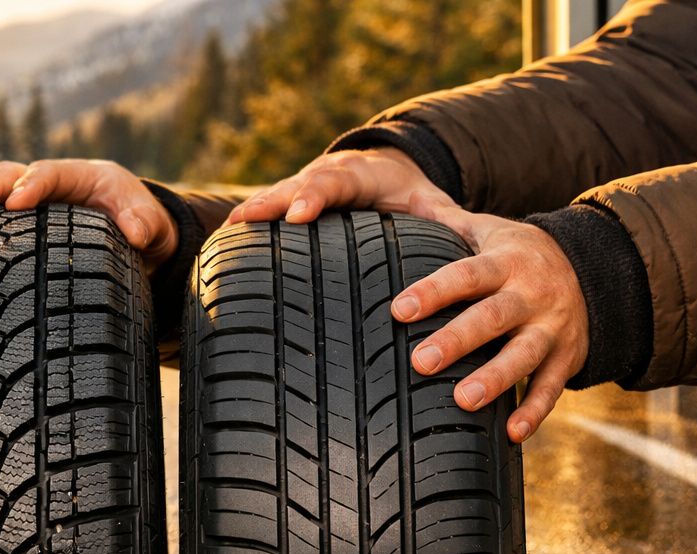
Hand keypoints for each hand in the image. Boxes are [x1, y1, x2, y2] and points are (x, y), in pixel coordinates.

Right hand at [0, 159, 178, 272]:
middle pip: (11, 175)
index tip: (17, 202)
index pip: (49, 173)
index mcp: (79, 176)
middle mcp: (49, 184)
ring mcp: (32, 203)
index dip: (32, 184)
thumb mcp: (153, 222)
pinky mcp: (22, 225)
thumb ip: (147, 223)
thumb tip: (137, 232)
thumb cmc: (142, 224)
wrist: (138, 236)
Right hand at [224, 147, 451, 225]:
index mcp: (359, 175)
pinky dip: (247, 222)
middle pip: (295, 186)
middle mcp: (325, 178)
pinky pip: (266, 210)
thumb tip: (473, 236)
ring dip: (253, 211)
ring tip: (229, 230)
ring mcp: (303, 187)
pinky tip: (224, 242)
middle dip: (273, 202)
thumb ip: (446, 218)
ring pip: (275, 195)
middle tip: (251, 219)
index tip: (298, 214)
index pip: (334, 183)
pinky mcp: (290, 202)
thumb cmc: (406, 192)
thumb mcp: (428, 200)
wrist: (383, 168)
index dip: (314, 197)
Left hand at [393, 193, 588, 442]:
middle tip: (419, 361)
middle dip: (458, 340)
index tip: (399, 309)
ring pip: (524, 355)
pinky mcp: (567, 358)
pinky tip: (511, 434)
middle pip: (492, 317)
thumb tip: (401, 201)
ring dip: (496, 379)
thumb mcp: (492, 230)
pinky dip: (534, 412)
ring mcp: (552, 329)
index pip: (466, 275)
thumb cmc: (520, 254)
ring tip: (462, 401)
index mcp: (507, 262)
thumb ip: (448, 222)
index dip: (434, 291)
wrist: (597, 269)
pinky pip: (551, 388)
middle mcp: (531, 295)